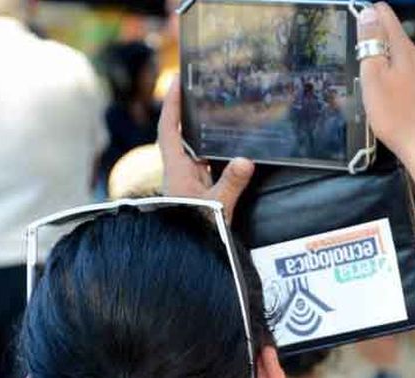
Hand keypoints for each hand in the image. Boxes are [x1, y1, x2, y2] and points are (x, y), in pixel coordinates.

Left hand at [158, 77, 254, 222]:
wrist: (185, 258)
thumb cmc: (192, 233)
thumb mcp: (215, 207)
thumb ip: (230, 184)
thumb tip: (246, 161)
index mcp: (176, 171)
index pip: (169, 130)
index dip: (171, 106)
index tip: (176, 82)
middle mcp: (179, 174)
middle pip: (182, 137)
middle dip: (191, 116)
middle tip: (204, 92)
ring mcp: (189, 185)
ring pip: (197, 153)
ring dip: (207, 136)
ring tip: (223, 114)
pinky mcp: (199, 196)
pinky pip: (208, 169)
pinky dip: (218, 158)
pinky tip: (233, 152)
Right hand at [358, 3, 414, 188]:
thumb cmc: (396, 116)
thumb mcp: (374, 78)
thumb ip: (371, 44)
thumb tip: (368, 12)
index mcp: (404, 50)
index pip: (385, 18)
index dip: (368, 17)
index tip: (355, 27)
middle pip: (393, 39)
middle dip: (375, 44)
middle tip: (357, 60)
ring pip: (401, 59)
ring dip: (385, 65)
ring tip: (370, 81)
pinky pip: (408, 77)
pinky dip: (395, 80)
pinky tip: (390, 98)